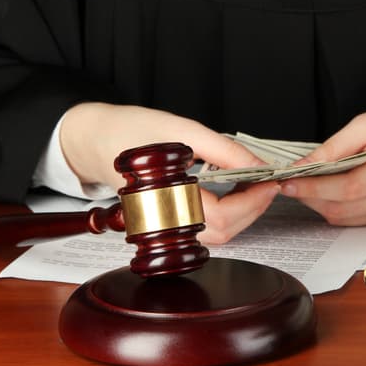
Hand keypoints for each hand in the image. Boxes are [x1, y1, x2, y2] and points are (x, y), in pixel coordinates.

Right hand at [59, 102, 278, 243]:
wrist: (94, 139)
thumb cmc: (130, 130)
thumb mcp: (181, 130)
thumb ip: (223, 151)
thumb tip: (259, 167)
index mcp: (161, 197)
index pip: (219, 215)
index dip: (251, 201)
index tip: (270, 181)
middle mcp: (160, 220)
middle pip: (221, 233)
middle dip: (252, 209)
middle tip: (269, 183)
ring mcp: (163, 225)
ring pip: (214, 235)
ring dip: (242, 213)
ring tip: (255, 185)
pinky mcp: (167, 222)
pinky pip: (203, 229)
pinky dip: (227, 214)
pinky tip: (235, 192)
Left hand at [279, 102, 365, 226]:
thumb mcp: (365, 124)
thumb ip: (332, 148)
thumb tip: (302, 167)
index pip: (347, 188)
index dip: (314, 189)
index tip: (288, 183)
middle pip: (343, 209)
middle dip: (311, 199)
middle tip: (292, 184)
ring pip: (347, 219)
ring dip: (322, 206)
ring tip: (309, 187)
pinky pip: (359, 220)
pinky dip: (339, 209)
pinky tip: (331, 192)